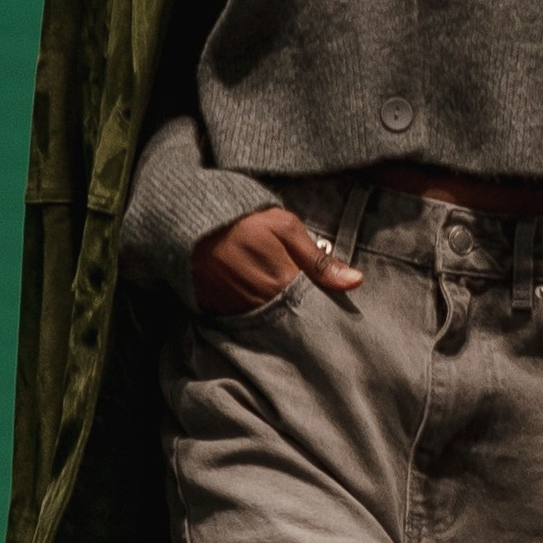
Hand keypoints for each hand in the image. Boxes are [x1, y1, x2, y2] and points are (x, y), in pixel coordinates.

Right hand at [190, 207, 363, 313]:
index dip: (323, 308)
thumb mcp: (286, 228)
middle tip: (305, 305)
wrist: (187, 218)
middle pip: (290, 321)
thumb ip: (320, 260)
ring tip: (276, 299)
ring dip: (275, 316)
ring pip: (266, 324)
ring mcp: (234, 311)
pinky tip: (252, 300)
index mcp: (281, 284)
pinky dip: (250, 315)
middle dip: (300, 315)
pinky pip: (240, 323)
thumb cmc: (242, 218)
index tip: (331, 307)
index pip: (314, 309)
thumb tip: (356, 282)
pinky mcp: (214, 312)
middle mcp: (259, 305)